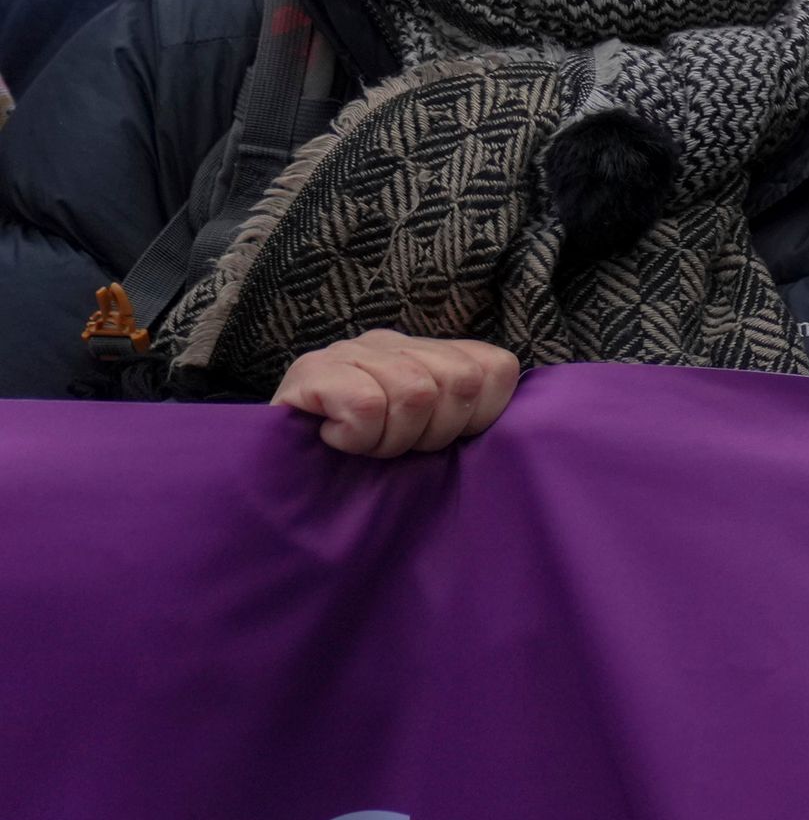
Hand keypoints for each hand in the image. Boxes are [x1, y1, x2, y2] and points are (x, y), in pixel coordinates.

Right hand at [271, 330, 521, 458]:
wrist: (273, 478)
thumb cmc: (361, 465)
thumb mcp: (425, 438)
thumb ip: (468, 417)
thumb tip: (524, 427)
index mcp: (432, 352)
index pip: (496, 368)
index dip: (478, 418)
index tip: (441, 442)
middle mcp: (394, 341)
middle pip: (457, 382)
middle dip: (433, 435)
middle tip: (394, 448)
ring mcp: (351, 351)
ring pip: (414, 393)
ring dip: (390, 440)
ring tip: (364, 446)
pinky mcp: (310, 371)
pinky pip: (366, 404)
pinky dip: (358, 437)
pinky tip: (336, 440)